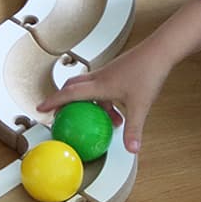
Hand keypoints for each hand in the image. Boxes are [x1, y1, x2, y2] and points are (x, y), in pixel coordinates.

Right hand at [37, 40, 171, 153]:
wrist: (160, 51)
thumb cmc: (148, 73)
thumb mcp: (140, 106)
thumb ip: (134, 129)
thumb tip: (131, 149)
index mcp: (99, 85)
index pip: (68, 94)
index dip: (53, 102)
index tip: (40, 108)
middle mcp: (100, 77)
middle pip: (72, 86)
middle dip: (63, 99)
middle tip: (61, 113)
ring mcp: (108, 73)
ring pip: (88, 87)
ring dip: (88, 102)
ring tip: (102, 119)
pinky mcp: (116, 71)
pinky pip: (101, 86)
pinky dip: (102, 99)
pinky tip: (118, 110)